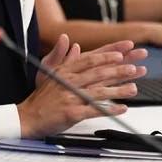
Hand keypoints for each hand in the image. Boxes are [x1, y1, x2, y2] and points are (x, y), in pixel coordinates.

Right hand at [19, 35, 147, 138]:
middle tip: (134, 68)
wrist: (28, 117)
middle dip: (118, 70)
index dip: (107, 55)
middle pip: (98, 73)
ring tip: (133, 88)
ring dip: (118, 90)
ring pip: (99, 91)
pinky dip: (110, 109)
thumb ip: (65, 59)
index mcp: (66, 71)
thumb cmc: (42, 97)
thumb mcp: (51, 73)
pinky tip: (122, 108)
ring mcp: (70, 97)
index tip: (122, 52)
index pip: (90, 59)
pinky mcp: (72, 113)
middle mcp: (69, 81)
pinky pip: (95, 110)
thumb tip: (74, 44)